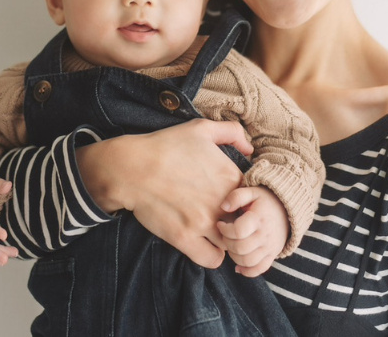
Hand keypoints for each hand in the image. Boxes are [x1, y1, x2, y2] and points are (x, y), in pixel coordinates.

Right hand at [76, 118, 252, 268]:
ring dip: (229, 240)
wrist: (132, 167)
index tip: (235, 199)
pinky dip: (213, 255)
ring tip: (217, 232)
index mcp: (230, 175)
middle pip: (247, 222)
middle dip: (241, 221)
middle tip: (228, 218)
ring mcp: (204, 222)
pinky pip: (212, 259)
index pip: (255, 197)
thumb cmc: (166, 145)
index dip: (247, 200)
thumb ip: (232, 133)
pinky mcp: (185, 239)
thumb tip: (250, 150)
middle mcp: (222, 201)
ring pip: (233, 243)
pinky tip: (206, 244)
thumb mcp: (202, 128)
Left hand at [217, 185, 288, 276]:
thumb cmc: (264, 200)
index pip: (238, 231)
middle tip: (224, 235)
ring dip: (234, 256)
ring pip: (248, 261)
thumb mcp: (252, 191)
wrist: (287, 209)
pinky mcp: (272, 255)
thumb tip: (224, 207)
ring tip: (231, 245)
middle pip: (241, 248)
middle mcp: (265, 235)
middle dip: (227, 243)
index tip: (220, 224)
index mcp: (258, 218)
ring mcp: (270, 247)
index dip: (225, 230)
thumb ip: (236, 196)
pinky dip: (247, 271)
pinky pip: (259, 269)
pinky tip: (238, 266)